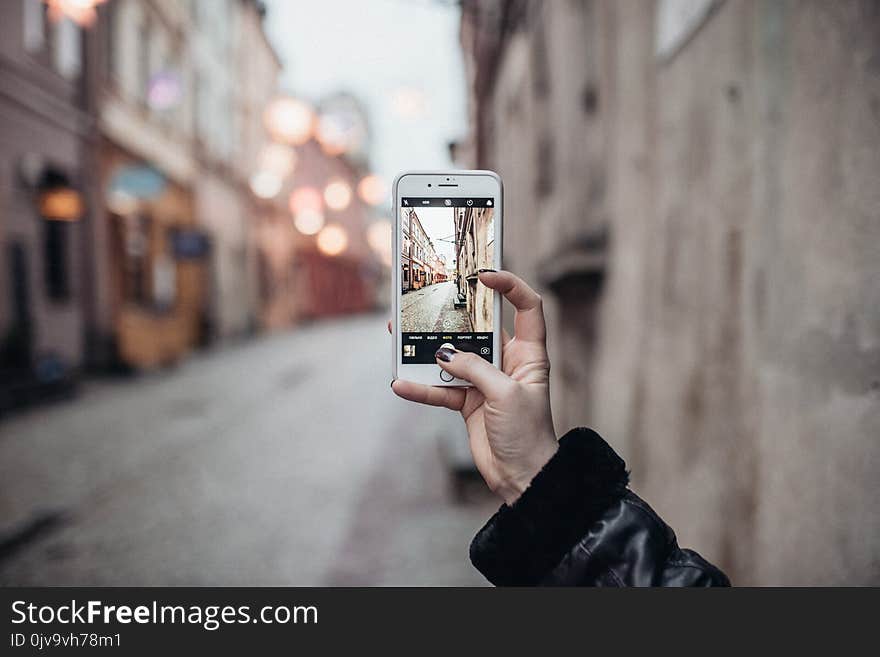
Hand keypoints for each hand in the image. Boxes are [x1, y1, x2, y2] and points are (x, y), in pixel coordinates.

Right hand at [391, 271, 557, 503]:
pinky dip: (421, 387)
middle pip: (479, 329)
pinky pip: (440, 388)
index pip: (526, 307)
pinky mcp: (468, 401)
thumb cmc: (528, 435)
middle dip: (453, 316)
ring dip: (427, 352)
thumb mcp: (505, 394)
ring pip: (452, 358)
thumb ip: (475, 369)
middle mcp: (507, 362)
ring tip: (400, 339)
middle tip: (429, 300)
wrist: (523, 478)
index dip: (510, 286)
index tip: (484, 276)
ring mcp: (485, 381)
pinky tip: (402, 384)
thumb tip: (445, 354)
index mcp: (529, 354)